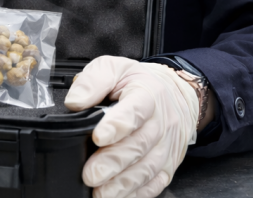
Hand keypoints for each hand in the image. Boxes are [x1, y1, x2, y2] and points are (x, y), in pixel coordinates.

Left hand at [65, 56, 198, 197]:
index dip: (117, 125)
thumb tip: (75, 102)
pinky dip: (138, 193)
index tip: (98, 137)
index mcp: (146, 95)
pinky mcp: (168, 165)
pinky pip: (156, 182)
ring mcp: (166, 147)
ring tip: (101, 193)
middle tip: (91, 175)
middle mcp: (160, 123)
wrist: (176, 94)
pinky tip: (120, 196)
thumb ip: (93, 81)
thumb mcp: (114, 68)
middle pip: (139, 145)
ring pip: (147, 168)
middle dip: (113, 163)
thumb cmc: (138, 83)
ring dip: (124, 184)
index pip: (135, 111)